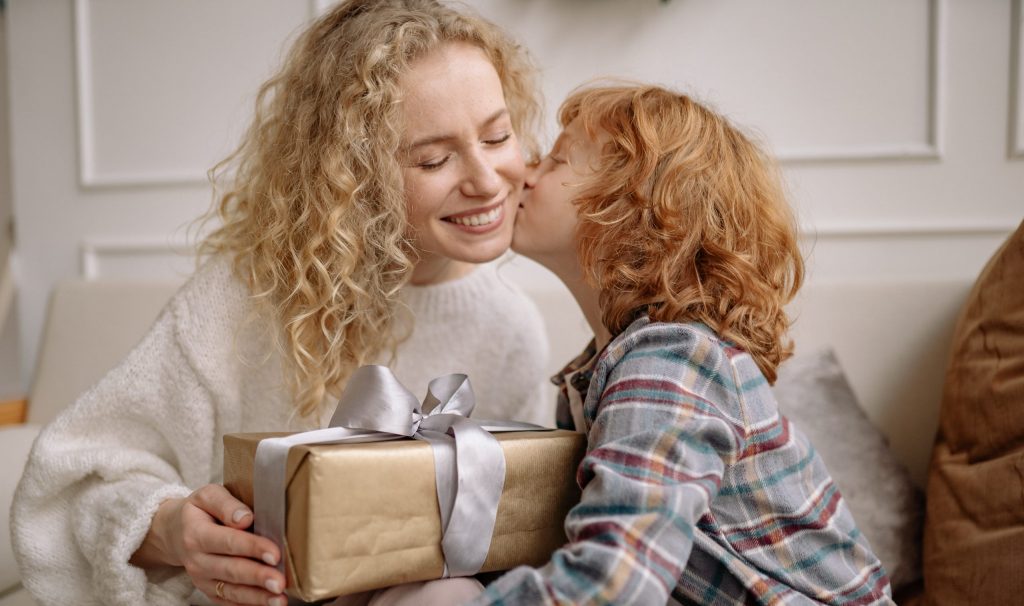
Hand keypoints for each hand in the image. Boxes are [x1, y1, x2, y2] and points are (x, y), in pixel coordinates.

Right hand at [131, 484, 286, 605]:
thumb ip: (226, 504)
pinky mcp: (208, 591)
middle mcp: (197, 560)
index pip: (228, 541)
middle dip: (257, 577)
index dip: (252, 548)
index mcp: (197, 534)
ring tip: (279, 599)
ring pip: (231, 591)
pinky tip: (267, 604)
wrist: (175, 533)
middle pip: (231, 570)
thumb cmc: (199, 511)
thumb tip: (245, 518)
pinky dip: (247, 604)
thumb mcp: (207, 496)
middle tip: (280, 582)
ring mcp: (202, 579)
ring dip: (256, 597)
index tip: (274, 553)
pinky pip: (228, 601)